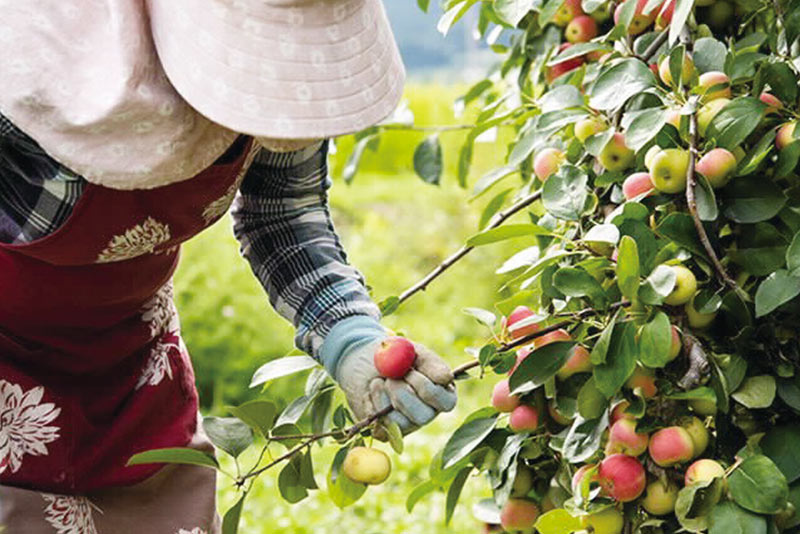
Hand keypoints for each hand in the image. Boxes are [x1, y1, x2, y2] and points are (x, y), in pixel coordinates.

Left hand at [334, 339, 456, 436]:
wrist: (366, 361)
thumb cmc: (395, 356)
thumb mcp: (413, 353)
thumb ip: (429, 363)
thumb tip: (445, 379)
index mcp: (443, 394)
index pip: (446, 403)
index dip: (424, 386)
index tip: (409, 369)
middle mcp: (428, 412)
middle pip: (423, 416)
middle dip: (402, 392)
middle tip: (390, 377)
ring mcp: (407, 425)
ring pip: (400, 422)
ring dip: (384, 395)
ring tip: (379, 380)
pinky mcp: (385, 431)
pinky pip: (380, 424)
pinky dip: (371, 403)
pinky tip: (371, 392)